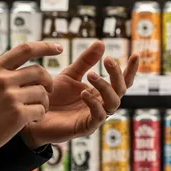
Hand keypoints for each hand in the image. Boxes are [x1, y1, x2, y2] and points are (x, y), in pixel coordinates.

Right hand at [0, 42, 59, 154]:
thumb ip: (0, 74)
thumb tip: (21, 65)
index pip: (25, 49)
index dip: (45, 46)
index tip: (59, 47)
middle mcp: (3, 79)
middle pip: (39, 72)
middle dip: (48, 81)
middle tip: (48, 91)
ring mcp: (10, 96)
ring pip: (42, 93)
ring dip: (44, 103)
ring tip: (35, 110)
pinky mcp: (17, 114)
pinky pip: (41, 110)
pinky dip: (39, 116)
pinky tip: (30, 120)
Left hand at [21, 40, 139, 148]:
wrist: (34, 115)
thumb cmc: (53, 97)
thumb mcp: (70, 74)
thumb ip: (86, 61)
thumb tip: (102, 43)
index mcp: (100, 92)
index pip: (121, 81)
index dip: (130, 70)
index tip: (136, 54)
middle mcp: (101, 104)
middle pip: (121, 90)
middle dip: (117, 74)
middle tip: (108, 60)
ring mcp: (95, 117)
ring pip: (113, 103)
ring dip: (105, 87)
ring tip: (92, 75)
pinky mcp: (85, 128)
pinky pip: (98, 116)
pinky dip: (94, 104)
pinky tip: (84, 93)